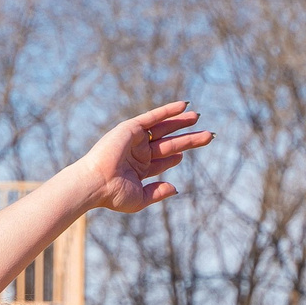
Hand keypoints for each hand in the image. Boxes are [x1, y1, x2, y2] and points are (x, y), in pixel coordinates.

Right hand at [81, 101, 211, 213]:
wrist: (96, 183)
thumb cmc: (112, 195)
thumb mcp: (139, 199)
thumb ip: (157, 193)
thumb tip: (175, 188)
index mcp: (139, 169)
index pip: (162, 161)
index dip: (175, 157)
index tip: (183, 155)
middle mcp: (138, 153)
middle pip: (169, 143)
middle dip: (188, 140)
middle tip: (209, 136)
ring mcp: (134, 140)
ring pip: (163, 128)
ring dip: (181, 122)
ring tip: (198, 117)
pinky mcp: (130, 129)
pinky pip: (153, 117)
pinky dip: (168, 111)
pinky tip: (184, 105)